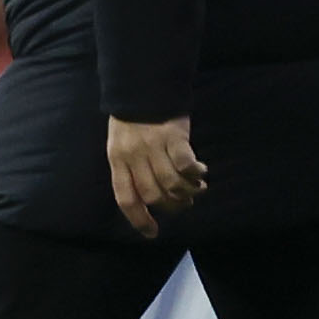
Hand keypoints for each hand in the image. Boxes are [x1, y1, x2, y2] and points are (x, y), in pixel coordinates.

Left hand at [106, 116, 204, 237]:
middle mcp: (133, 155)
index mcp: (117, 158)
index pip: (126, 198)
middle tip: (184, 202)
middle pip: (153, 195)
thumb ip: (132, 169)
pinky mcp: (173, 135)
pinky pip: (185, 163)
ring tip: (196, 189)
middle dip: (171, 206)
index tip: (152, 233)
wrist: (142, 85)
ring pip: (171, 184)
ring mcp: (153, 145)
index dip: (138, 220)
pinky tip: (201, 172)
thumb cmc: (132, 120)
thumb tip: (151, 200)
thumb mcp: (121, 144)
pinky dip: (195, 173)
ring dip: (187, 192)